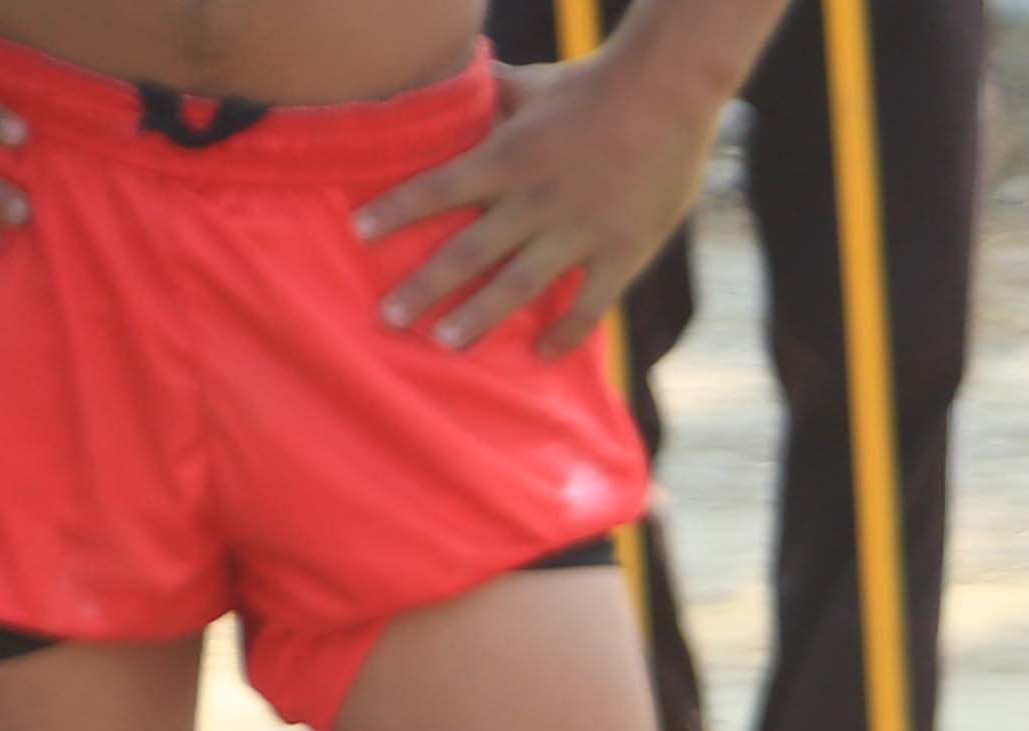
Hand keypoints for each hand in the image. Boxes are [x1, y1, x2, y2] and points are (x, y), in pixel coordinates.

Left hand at [356, 48, 719, 355]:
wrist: (669, 96)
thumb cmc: (597, 85)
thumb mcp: (533, 83)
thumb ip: (491, 93)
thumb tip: (455, 80)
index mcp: (508, 157)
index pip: (438, 188)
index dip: (396, 210)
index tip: (359, 232)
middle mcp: (536, 200)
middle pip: (470, 251)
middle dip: (427, 287)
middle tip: (390, 317)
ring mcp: (581, 231)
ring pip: (520, 285)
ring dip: (480, 317)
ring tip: (447, 345)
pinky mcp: (623, 252)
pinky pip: (590, 303)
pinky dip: (566, 332)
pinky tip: (543, 352)